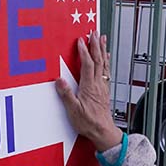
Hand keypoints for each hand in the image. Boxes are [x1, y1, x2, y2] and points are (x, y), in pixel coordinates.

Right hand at [56, 31, 122, 151]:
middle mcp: (98, 84)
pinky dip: (106, 62)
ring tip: (102, 39)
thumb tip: (59, 80)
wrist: (103, 132)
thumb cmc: (88, 123)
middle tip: (94, 33)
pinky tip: (106, 58)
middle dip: (96, 45)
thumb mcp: (73, 111)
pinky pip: (106, 72)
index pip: (87, 65)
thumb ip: (66, 95)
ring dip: (102, 50)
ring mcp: (102, 87)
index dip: (84, 51)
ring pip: (104, 64)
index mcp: (89, 87)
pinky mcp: (105, 91)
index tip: (81, 40)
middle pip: (98, 61)